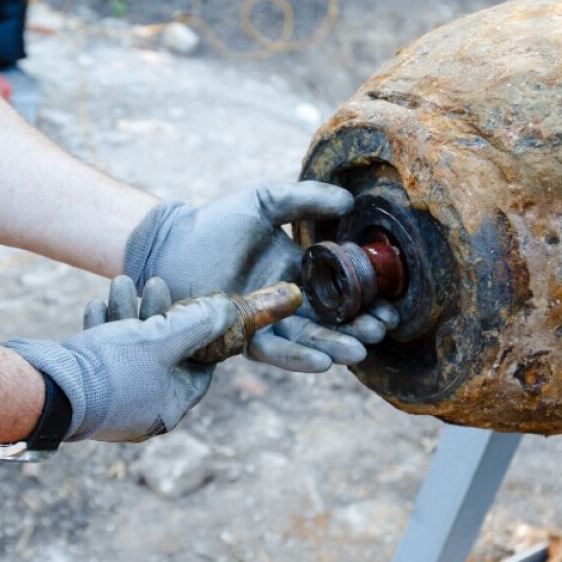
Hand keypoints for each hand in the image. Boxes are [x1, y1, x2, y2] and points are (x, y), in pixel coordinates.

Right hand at [5, 276, 233, 442]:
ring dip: (127, 313)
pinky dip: (104, 329)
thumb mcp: (163, 339)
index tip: (197, 307)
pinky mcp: (87, 390)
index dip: (201, 334)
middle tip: (155, 283)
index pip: (199, 368)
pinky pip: (104, 356)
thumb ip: (197, 324)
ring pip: (130, 349)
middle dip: (157, 313)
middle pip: (162, 354)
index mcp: (169, 406)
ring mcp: (113, 401)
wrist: (49, 388)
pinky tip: (96, 306)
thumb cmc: (113, 368)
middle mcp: (143, 409)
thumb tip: (227, 311)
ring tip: (120, 281)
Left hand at [123, 181, 396, 371]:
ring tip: (357, 350)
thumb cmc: (214, 222)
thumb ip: (305, 199)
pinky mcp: (240, 337)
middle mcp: (286, 301)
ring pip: (306, 340)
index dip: (367, 300)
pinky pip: (273, 352)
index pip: (341, 291)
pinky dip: (297, 358)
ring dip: (333, 347)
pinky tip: (322, 361)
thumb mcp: (265, 201)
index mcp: (298, 272)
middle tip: (379, 329)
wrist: (170, 244)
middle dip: (358, 328)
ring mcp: (264, 321)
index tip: (391, 304)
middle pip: (330, 321)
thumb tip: (349, 202)